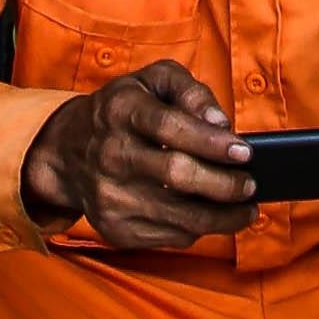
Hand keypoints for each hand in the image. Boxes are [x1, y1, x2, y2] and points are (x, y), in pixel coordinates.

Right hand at [23, 58, 256, 252]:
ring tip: (246, 209)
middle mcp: (111, 154)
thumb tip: (221, 122)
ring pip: (179, 216)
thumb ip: (191, 92)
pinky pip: (168, 237)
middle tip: (250, 184)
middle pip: (177, 176)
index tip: (244, 152)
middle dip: (224, 185)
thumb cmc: (123, 111)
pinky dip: (196, 229)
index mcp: (122, 110)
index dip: (210, 141)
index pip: (170, 127)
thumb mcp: (153, 82)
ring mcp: (111, 196)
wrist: (68, 152)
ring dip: (222, 217)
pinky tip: (209, 217)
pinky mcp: (115, 228)